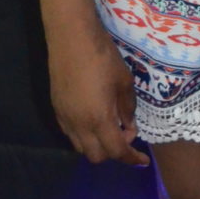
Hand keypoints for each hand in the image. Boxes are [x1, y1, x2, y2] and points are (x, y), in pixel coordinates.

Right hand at [47, 29, 147, 164]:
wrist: (71, 38)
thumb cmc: (103, 57)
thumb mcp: (124, 81)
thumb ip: (127, 108)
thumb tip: (128, 126)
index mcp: (99, 119)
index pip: (116, 151)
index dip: (131, 158)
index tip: (143, 160)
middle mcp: (79, 126)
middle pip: (96, 156)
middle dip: (114, 153)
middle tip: (126, 134)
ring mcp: (65, 119)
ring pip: (81, 148)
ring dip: (98, 145)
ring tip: (110, 127)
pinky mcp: (56, 109)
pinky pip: (71, 134)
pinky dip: (85, 136)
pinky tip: (94, 119)